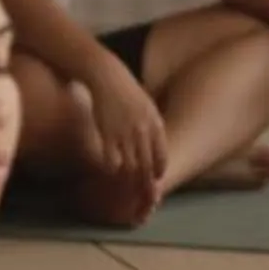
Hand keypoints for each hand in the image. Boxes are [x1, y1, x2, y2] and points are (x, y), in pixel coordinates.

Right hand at [83, 64, 169, 189]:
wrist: (108, 76)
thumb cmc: (128, 91)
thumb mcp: (148, 106)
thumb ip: (153, 125)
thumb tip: (157, 141)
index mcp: (155, 124)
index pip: (161, 156)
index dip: (159, 170)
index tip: (157, 178)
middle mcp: (142, 131)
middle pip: (147, 165)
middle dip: (147, 182)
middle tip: (144, 192)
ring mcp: (125, 133)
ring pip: (130, 166)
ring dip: (130, 178)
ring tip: (128, 185)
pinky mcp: (107, 133)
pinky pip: (111, 159)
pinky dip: (112, 168)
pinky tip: (111, 170)